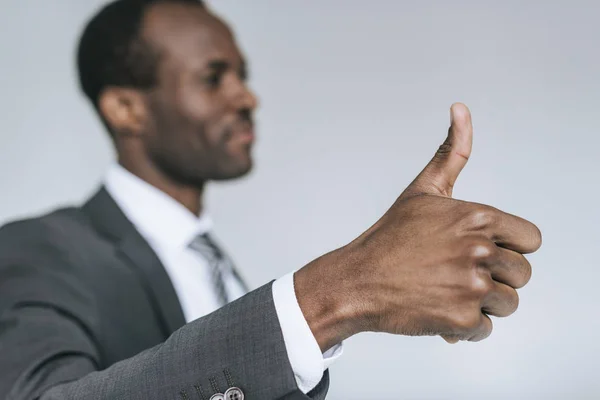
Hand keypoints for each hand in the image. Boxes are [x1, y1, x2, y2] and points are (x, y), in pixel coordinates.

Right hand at [295, 103, 541, 350]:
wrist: (357, 280)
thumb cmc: (389, 237)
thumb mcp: (424, 190)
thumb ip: (452, 151)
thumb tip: (461, 108)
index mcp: (478, 218)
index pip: (531, 240)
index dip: (508, 248)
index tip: (480, 251)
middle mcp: (479, 250)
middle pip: (522, 274)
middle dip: (494, 277)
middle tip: (456, 273)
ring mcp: (471, 286)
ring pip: (508, 303)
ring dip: (482, 303)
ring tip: (448, 291)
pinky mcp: (461, 319)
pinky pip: (486, 330)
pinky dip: (464, 327)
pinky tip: (438, 309)